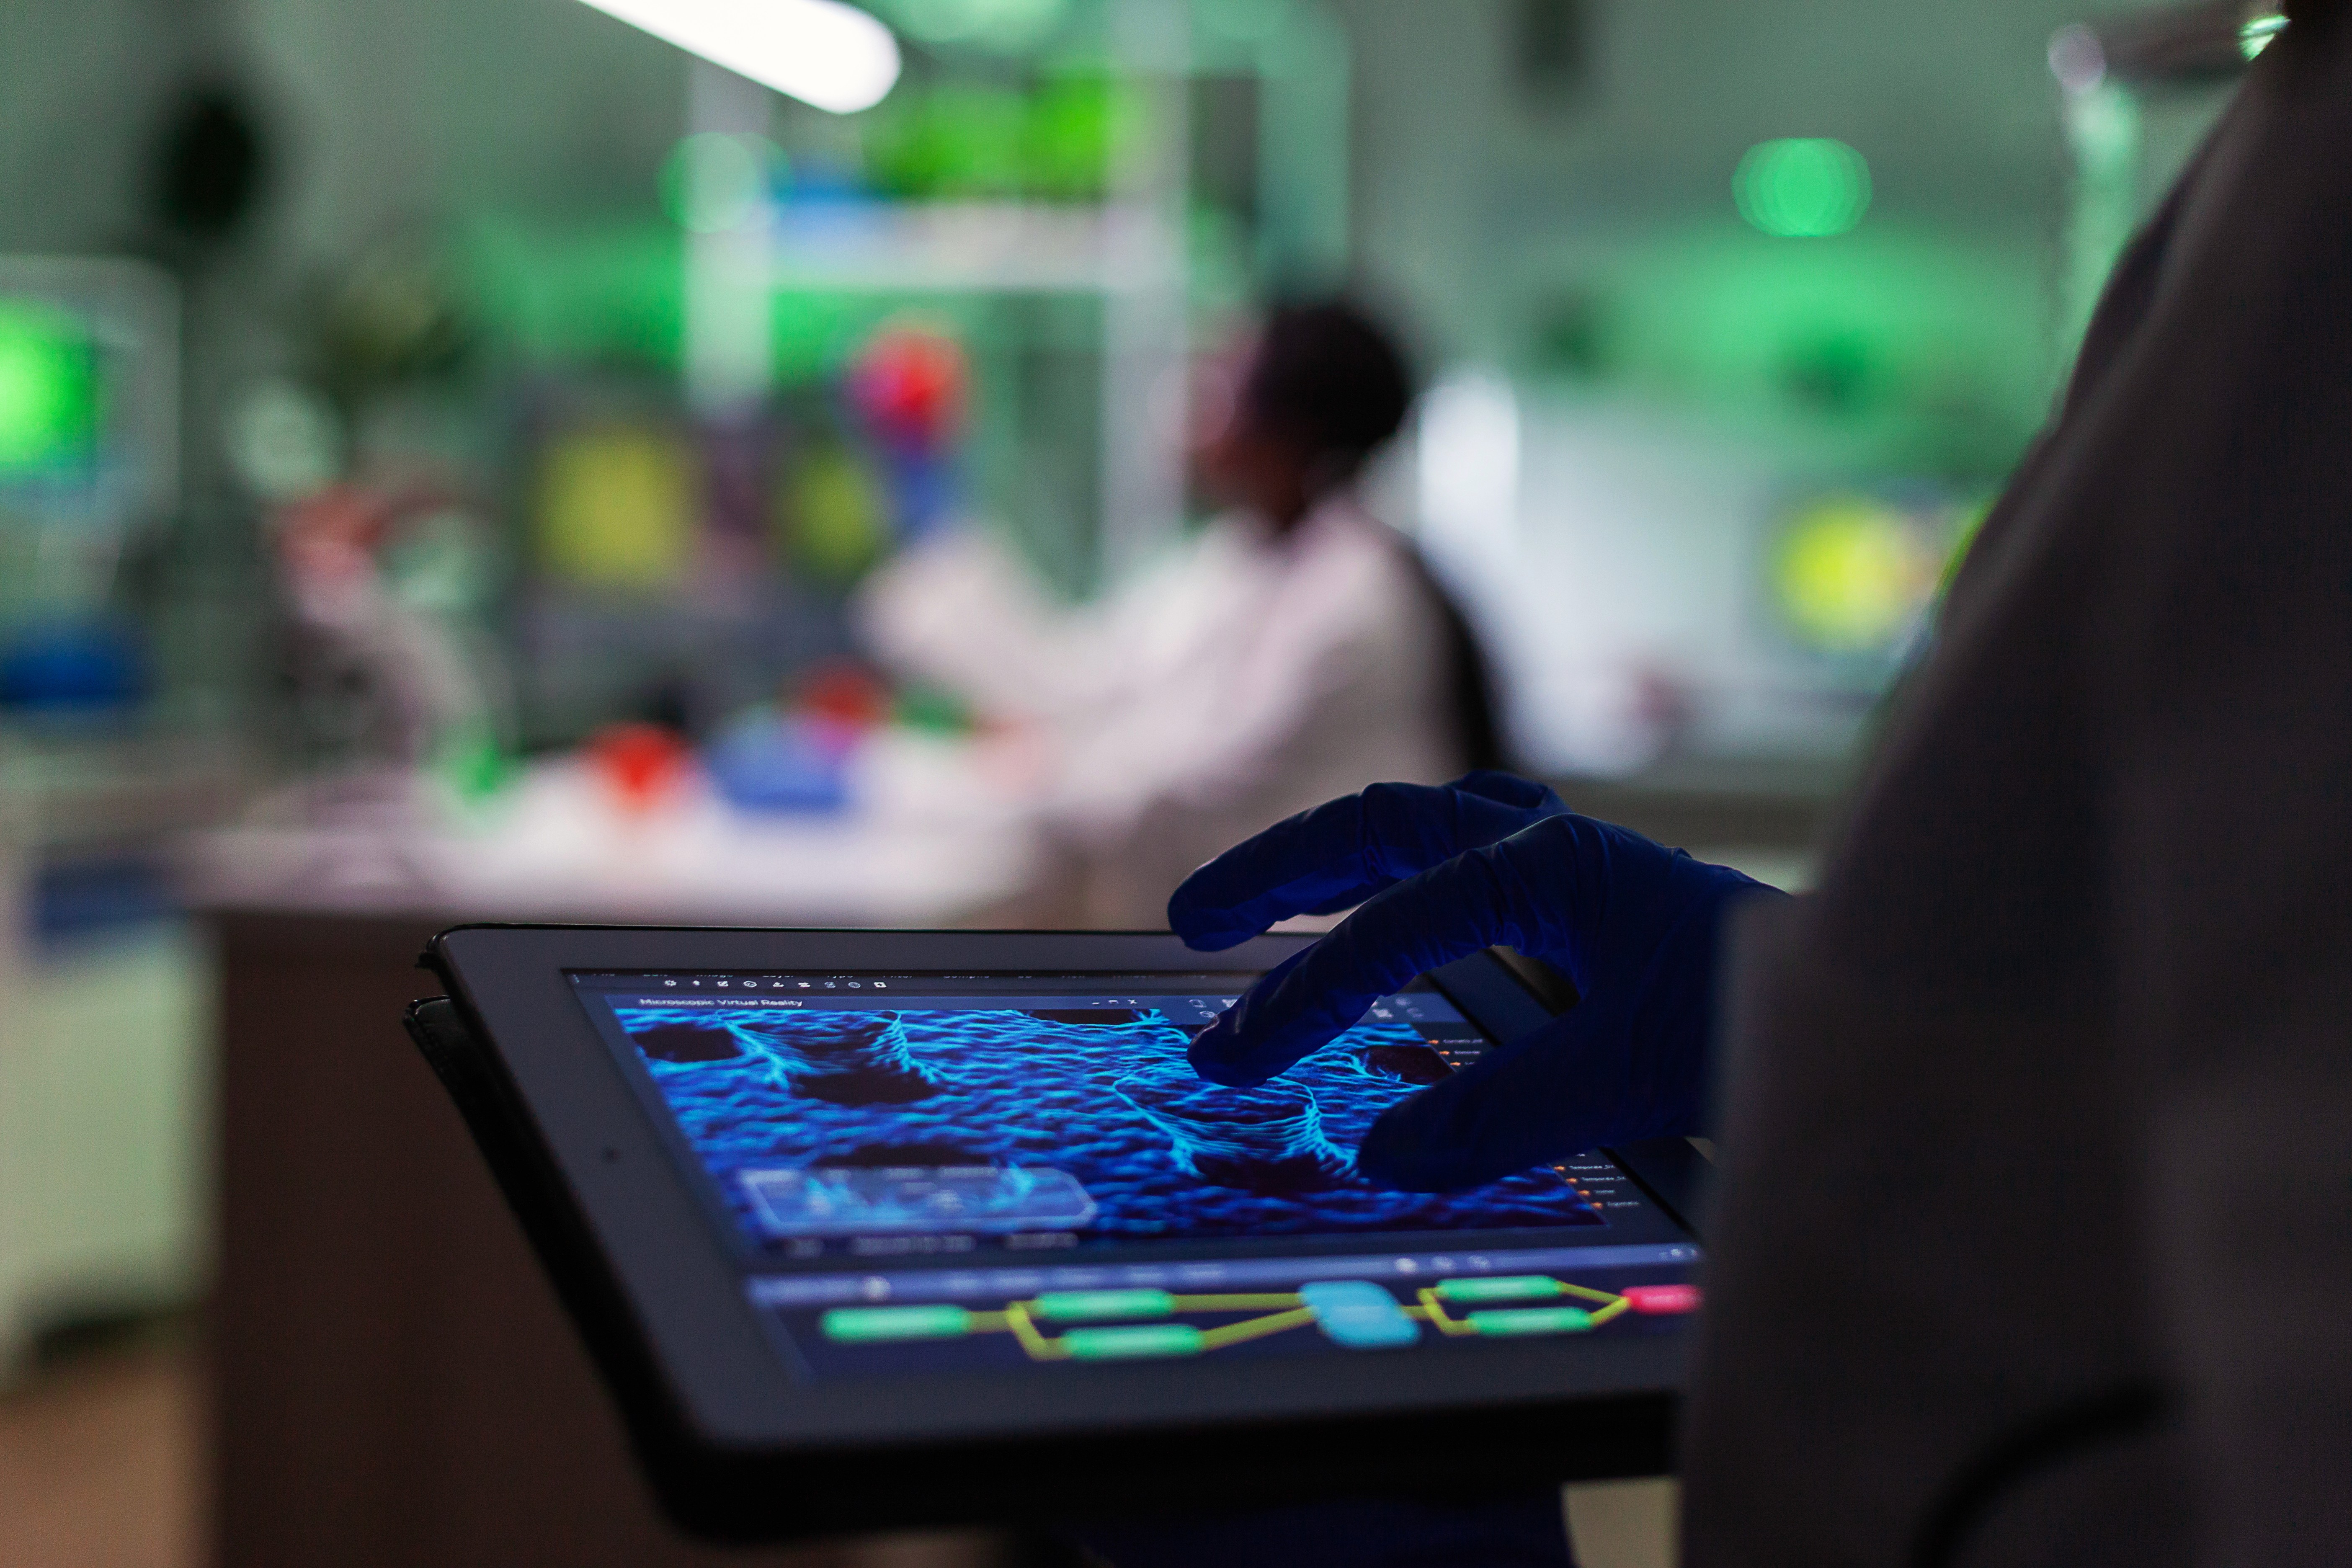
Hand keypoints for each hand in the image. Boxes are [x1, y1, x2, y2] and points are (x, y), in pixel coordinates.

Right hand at [1169, 773, 1779, 1189]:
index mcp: (1543, 867)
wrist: (1870, 1001)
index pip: (1386, 929)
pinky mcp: (1581, 885)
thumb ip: (1500, 1113)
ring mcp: (1563, 853)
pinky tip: (1388, 897)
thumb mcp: (1625, 1077)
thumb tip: (1383, 1152)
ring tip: (1256, 902)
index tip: (1237, 1058)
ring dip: (1330, 857)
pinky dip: (1403, 869)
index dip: (1300, 996)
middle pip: (1375, 828)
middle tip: (1189, 922)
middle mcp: (1545, 840)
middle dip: (1274, 872)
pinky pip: (1464, 849)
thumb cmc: (1756, 1021)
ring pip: (1416, 826)